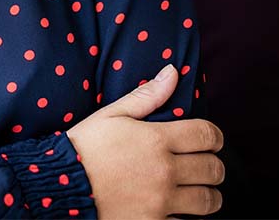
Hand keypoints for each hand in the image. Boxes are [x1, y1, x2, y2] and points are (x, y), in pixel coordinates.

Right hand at [67, 64, 224, 218]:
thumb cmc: (86, 145)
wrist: (64, 183)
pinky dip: (189, 216)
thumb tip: (172, 72)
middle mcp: (165, 170)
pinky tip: (178, 207)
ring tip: (198, 188)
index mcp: (157, 139)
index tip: (210, 139)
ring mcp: (162, 201)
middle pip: (212, 168)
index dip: (215, 136)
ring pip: (207, 200)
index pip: (206, 135)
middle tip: (204, 163)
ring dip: (208, 193)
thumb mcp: (112, 114)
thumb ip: (147, 95)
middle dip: (213, 164)